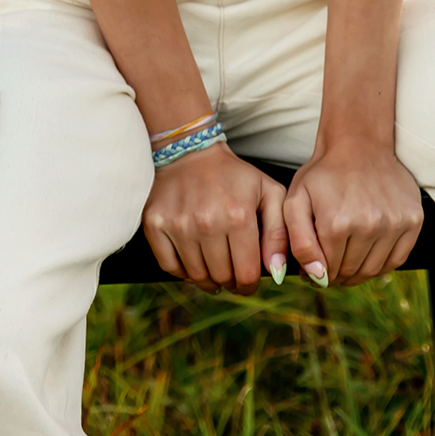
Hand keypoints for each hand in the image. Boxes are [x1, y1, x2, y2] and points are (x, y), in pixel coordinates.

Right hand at [143, 143, 289, 294]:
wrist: (190, 151)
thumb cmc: (233, 175)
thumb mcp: (268, 192)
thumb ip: (279, 232)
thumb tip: (276, 272)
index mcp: (238, 215)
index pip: (246, 273)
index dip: (249, 284)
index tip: (247, 281)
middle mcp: (207, 222)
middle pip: (222, 277)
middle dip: (230, 281)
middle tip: (230, 272)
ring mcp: (179, 224)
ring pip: (197, 276)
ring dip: (208, 278)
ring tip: (213, 266)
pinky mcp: (156, 224)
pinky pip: (170, 267)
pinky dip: (182, 272)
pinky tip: (192, 260)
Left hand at [284, 137, 423, 285]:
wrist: (359, 143)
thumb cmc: (324, 174)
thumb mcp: (296, 201)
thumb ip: (299, 242)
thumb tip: (318, 277)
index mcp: (337, 223)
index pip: (328, 272)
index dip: (320, 273)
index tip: (316, 265)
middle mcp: (369, 225)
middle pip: (351, 272)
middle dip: (338, 273)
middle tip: (332, 260)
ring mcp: (394, 223)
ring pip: (374, 270)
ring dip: (359, 270)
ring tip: (350, 255)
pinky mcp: (413, 219)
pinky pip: (398, 259)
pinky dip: (383, 263)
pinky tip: (370, 250)